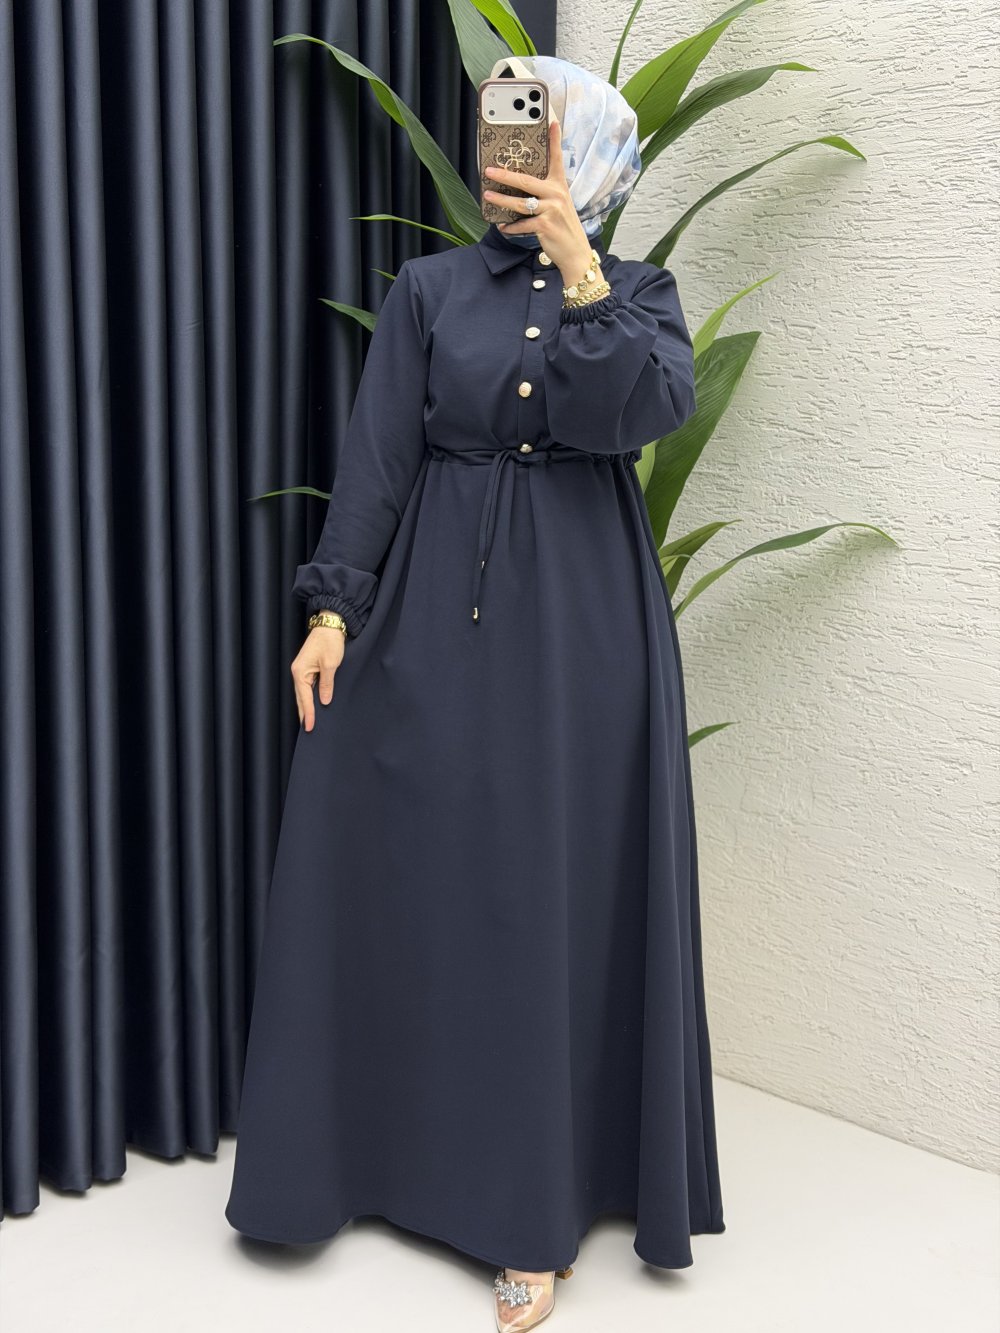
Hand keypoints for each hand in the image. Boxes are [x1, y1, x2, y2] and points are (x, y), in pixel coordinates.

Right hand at [291, 626, 345, 731]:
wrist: (330, 625)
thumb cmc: (330, 641)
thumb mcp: (331, 664)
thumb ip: (327, 684)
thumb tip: (324, 701)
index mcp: (300, 672)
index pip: (305, 698)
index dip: (308, 714)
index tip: (310, 727)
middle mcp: (298, 672)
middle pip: (300, 698)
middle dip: (304, 713)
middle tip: (308, 730)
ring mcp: (302, 670)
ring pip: (303, 693)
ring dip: (307, 706)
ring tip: (310, 721)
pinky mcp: (308, 668)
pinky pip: (307, 687)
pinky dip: (310, 697)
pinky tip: (314, 705)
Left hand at [483, 116, 596, 283]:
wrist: (576, 253)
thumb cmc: (564, 228)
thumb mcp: (559, 206)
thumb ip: (544, 194)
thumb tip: (520, 189)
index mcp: (559, 186)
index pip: (557, 158)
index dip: (554, 139)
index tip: (551, 121)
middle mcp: (556, 195)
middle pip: (526, 181)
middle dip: (505, 175)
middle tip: (489, 170)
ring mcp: (551, 210)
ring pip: (520, 203)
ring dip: (501, 200)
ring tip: (488, 196)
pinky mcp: (545, 225)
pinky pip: (522, 224)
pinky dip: (511, 227)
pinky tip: (504, 227)